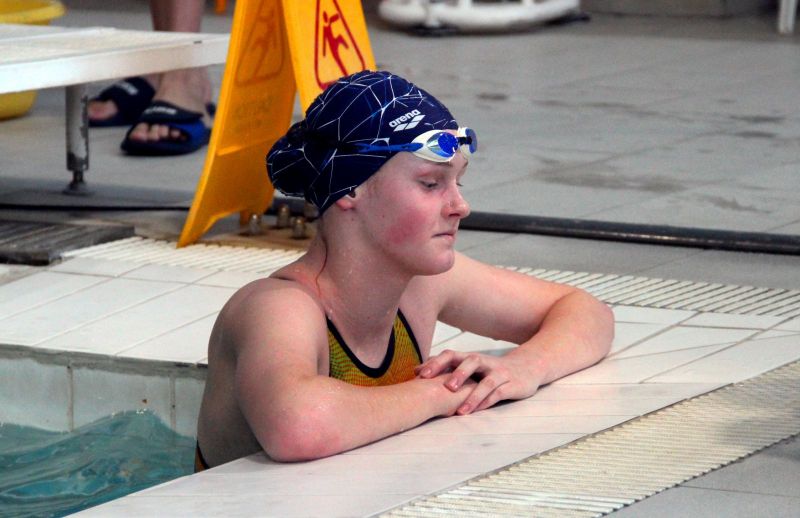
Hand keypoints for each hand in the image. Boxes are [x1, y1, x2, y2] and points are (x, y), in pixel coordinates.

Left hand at [416, 350, 541, 414]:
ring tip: (460, 411)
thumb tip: (415, 371)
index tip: (419, 374)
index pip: (451, 354)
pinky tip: (478, 412)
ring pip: (486, 381)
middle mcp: (485, 362)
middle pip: (470, 361)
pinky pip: (499, 393)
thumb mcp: (470, 366)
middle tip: (444, 387)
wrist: (527, 367)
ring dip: (472, 396)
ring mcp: (499, 373)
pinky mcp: (511, 384)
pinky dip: (487, 402)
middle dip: (457, 373)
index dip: (436, 363)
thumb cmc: (490, 370)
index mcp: (471, 357)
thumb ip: (446, 368)